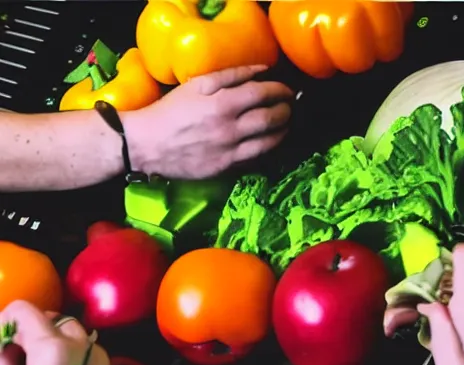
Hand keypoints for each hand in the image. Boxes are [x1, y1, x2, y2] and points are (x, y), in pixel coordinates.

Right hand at [0, 301, 134, 364]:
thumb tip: (3, 352)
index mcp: (52, 345)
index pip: (24, 310)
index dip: (4, 323)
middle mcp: (79, 342)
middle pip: (49, 318)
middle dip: (27, 332)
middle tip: (10, 359)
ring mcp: (97, 354)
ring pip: (69, 333)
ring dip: (48, 342)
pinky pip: (82, 349)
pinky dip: (66, 354)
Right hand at [124, 65, 292, 178]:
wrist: (147, 144)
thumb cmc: (172, 109)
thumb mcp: (198, 84)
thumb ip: (232, 75)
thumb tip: (263, 69)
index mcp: (223, 103)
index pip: (265, 93)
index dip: (281, 90)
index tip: (287, 89)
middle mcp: (231, 128)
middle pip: (273, 118)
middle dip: (287, 110)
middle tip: (290, 106)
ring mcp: (231, 150)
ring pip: (271, 141)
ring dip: (284, 130)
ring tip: (286, 123)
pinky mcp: (227, 168)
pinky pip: (258, 157)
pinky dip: (270, 147)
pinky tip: (271, 140)